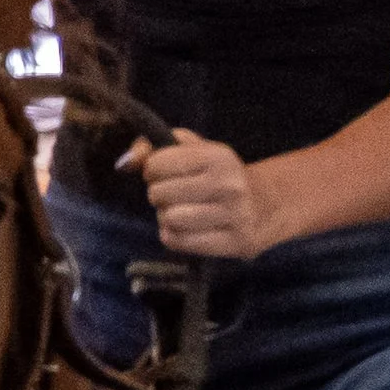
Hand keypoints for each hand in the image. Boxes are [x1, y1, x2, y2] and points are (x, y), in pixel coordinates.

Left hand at [117, 127, 269, 259]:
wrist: (264, 206)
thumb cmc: (217, 176)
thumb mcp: (192, 150)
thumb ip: (153, 147)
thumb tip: (124, 163)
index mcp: (217, 156)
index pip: (158, 164)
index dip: (151, 170)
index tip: (161, 173)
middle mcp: (228, 184)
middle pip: (160, 194)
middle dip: (158, 196)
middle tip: (171, 196)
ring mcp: (233, 215)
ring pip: (170, 219)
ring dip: (166, 218)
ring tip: (179, 213)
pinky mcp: (233, 242)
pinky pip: (180, 242)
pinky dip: (173, 236)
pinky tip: (184, 230)